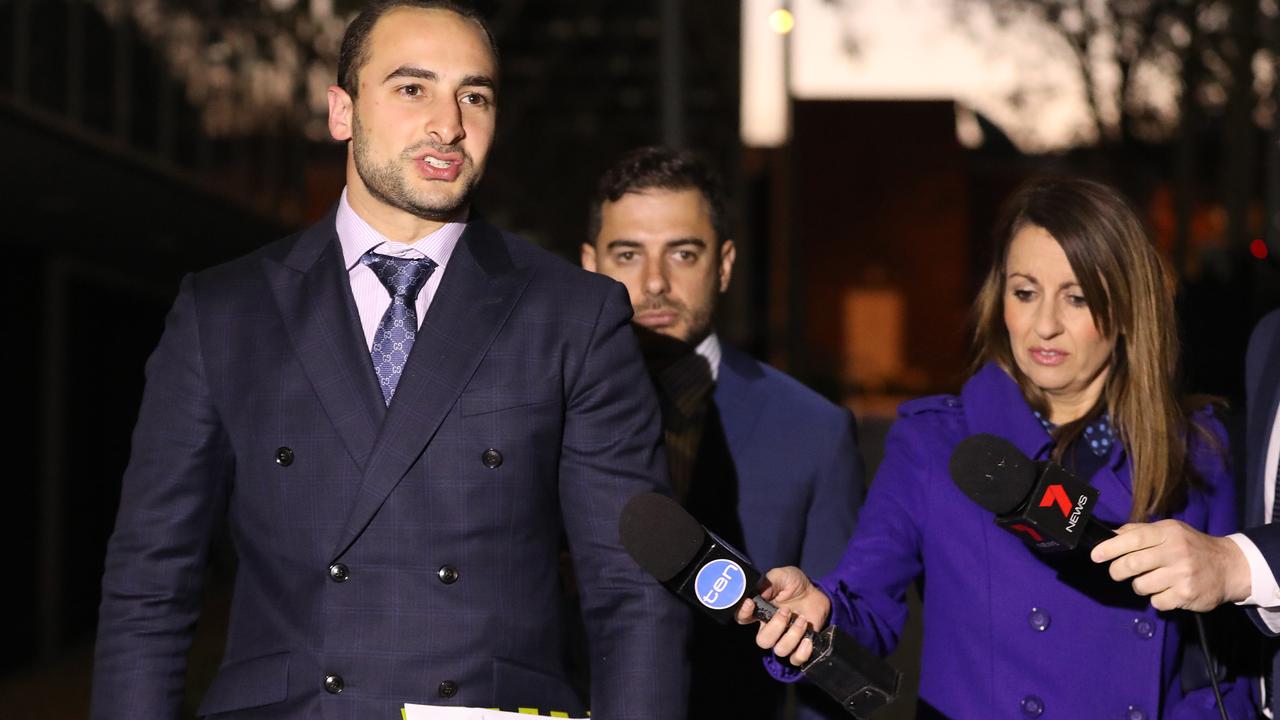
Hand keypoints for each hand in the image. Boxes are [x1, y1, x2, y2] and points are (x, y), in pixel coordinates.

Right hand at [734, 566, 831, 665]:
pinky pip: (796, 659)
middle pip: (762, 641)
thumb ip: (768, 581)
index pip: (742, 618)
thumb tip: (757, 590)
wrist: (816, 592)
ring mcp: (785, 638)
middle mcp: (770, 627)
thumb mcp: (781, 575)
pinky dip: (802, 652)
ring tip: (802, 619)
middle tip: (787, 611)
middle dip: (776, 627)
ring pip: (780, 650)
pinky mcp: (800, 646)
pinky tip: (808, 638)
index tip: (750, 603)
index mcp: (760, 611)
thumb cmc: (794, 584)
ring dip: (793, 635)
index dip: (743, 613)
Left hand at [1090, 519, 1251, 610]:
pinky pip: (1157, 602)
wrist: (1230, 567)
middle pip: (1132, 564)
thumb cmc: (1192, 546)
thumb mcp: (1170, 531)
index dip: (1110, 548)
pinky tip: (1168, 591)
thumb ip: (1140, 532)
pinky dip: (1157, 599)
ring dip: (1140, 586)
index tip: (1096, 555)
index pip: (1133, 539)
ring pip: (1141, 585)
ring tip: (1151, 580)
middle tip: (1117, 573)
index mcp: (1168, 533)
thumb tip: (1111, 535)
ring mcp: (1182, 574)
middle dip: (1117, 571)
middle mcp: (1176, 552)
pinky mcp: (1187, 595)